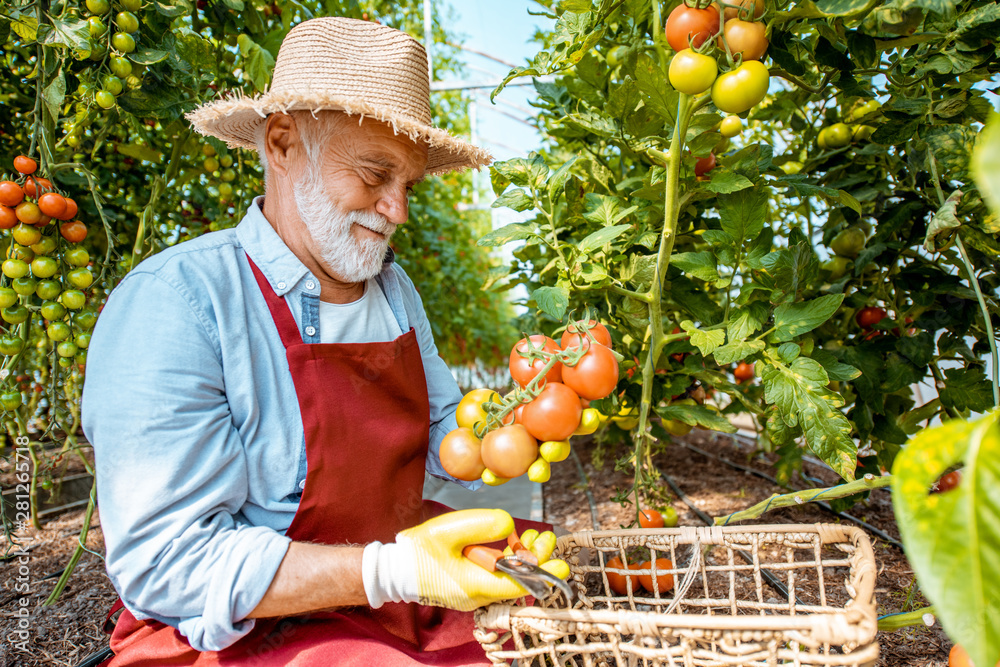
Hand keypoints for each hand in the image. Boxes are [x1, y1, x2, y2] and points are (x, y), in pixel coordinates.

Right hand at [362, 509, 568, 611]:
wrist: (393, 570)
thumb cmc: (418, 551)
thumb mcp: (450, 530)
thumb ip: (482, 525)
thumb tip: (510, 526)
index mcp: (476, 585)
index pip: (519, 583)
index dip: (543, 573)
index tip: (561, 565)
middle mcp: (478, 595)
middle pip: (517, 580)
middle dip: (535, 559)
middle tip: (547, 538)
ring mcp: (473, 594)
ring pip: (508, 578)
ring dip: (522, 558)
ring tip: (534, 536)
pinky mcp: (468, 588)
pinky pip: (495, 577)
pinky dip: (507, 561)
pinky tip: (510, 543)